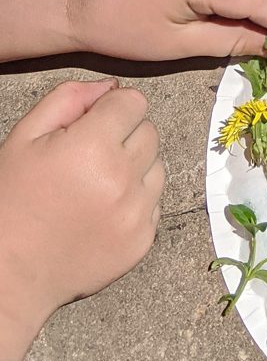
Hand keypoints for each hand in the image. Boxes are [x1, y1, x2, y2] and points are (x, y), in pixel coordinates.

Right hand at [0, 81, 163, 334]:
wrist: (10, 273)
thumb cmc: (11, 203)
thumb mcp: (25, 138)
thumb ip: (68, 100)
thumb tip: (110, 86)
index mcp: (92, 148)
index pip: (134, 102)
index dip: (112, 109)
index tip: (93, 124)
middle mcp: (122, 179)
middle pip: (149, 132)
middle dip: (124, 136)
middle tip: (89, 158)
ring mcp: (136, 213)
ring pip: (157, 166)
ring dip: (134, 168)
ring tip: (96, 186)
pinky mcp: (143, 240)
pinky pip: (155, 202)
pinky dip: (135, 201)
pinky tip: (102, 210)